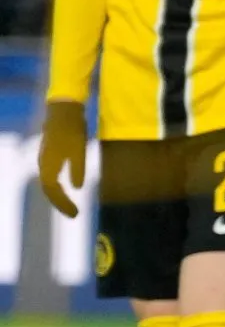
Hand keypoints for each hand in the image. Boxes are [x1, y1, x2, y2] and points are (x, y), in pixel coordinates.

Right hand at [36, 100, 84, 217]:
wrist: (63, 112)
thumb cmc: (72, 131)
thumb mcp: (79, 151)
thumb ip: (77, 169)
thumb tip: (77, 187)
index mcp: (48, 165)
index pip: (52, 191)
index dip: (63, 204)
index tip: (76, 214)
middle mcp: (43, 164)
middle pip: (49, 190)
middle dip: (60, 203)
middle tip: (75, 214)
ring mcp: (44, 160)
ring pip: (48, 184)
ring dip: (59, 196)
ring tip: (70, 207)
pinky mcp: (49, 155)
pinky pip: (50, 177)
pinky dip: (58, 187)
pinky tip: (65, 190)